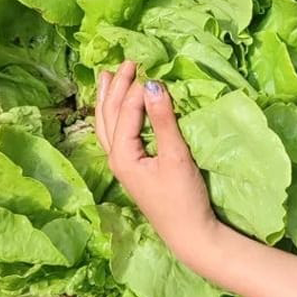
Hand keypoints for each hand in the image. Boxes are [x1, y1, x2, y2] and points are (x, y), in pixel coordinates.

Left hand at [95, 62, 224, 267]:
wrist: (189, 234)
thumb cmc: (184, 198)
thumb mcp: (176, 156)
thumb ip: (163, 120)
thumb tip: (153, 85)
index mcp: (122, 155)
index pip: (126, 112)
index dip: (137, 88)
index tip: (152, 69)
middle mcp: (116, 158)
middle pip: (109, 115)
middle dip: (116, 88)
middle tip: (127, 62)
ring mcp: (123, 165)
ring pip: (107, 126)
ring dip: (109, 100)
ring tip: (108, 77)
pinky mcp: (133, 169)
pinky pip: (115, 135)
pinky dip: (114, 116)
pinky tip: (118, 111)